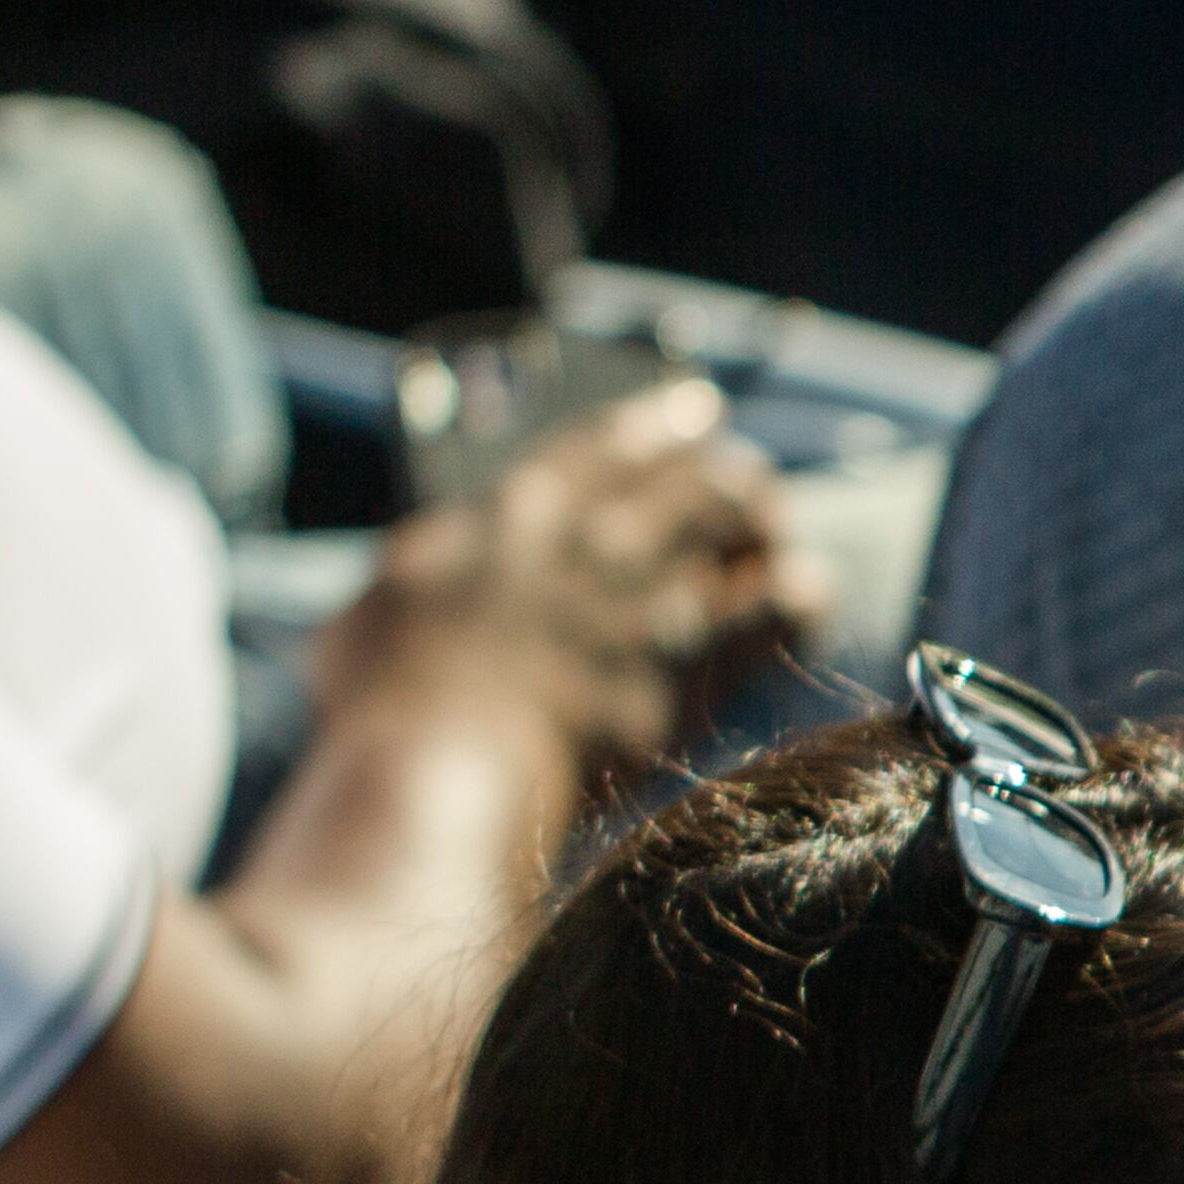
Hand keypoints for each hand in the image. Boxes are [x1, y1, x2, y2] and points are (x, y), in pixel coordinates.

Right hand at [318, 377, 829, 772]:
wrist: (442, 771)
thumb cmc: (385, 711)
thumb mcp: (375, 618)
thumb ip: (423, 586)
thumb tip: (434, 586)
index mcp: (506, 510)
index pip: (601, 444)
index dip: (657, 426)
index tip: (694, 412)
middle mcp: (585, 533)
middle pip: (686, 475)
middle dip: (727, 477)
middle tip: (749, 490)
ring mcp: (642, 591)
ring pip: (735, 520)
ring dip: (763, 526)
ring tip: (777, 545)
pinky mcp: (686, 660)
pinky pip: (770, 607)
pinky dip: (796, 596)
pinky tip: (808, 599)